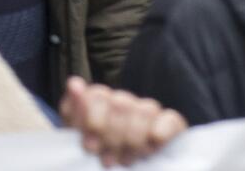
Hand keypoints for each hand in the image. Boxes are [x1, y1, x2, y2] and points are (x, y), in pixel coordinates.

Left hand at [59, 77, 185, 167]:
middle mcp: (124, 102)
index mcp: (99, 101)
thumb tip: (74, 83)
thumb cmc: (96, 154)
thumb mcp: (76, 136)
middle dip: (112, 136)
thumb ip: (73, 110)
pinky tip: (154, 141)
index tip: (90, 147)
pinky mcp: (171, 125)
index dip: (93, 120)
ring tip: (126, 160)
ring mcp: (148, 111)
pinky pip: (171, 118)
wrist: (114, 168)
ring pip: (145, 110)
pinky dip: (162, 129)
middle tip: (108, 160)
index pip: (98, 95)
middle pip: (121, 103)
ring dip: (134, 139)